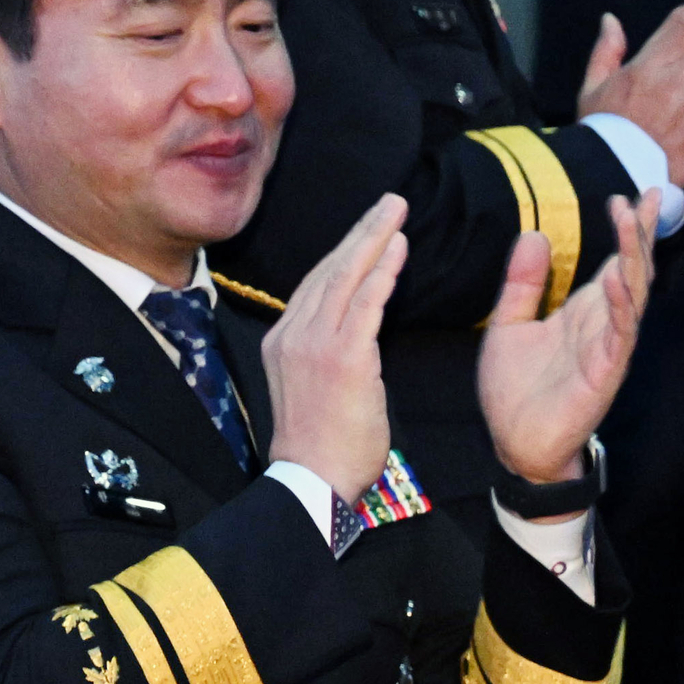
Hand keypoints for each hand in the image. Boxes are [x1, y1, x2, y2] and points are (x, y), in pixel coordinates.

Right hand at [258, 197, 405, 501]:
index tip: (368, 229)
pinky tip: (399, 248)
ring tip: (397, 211)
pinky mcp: (342, 358)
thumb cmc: (323, 445)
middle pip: (330, 269)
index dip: (345, 252)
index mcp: (284, 340)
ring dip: (375, 239)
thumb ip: (330, 354)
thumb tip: (354, 338)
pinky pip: (366, 303)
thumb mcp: (314, 388)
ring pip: (346, 276)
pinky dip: (383, 272)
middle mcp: (293, 334)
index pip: (316, 284)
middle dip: (361, 231)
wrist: (311, 481)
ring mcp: (315, 344)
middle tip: (390, 202)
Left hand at [479, 194, 655, 483]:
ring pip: (633, 295)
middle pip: (634, 270)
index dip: (628, 229)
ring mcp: (608, 347)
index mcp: (584, 311)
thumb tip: (535, 234)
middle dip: (640, 233)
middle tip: (645, 193)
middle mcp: (603, 324)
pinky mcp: (606, 372)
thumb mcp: (508, 324)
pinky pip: (621, 333)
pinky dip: (622, 304)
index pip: (616, 261)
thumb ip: (522, 283)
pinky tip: (619, 276)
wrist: (515, 443)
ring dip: (634, 257)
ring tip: (630, 221)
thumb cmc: (515, 390)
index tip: (634, 192)